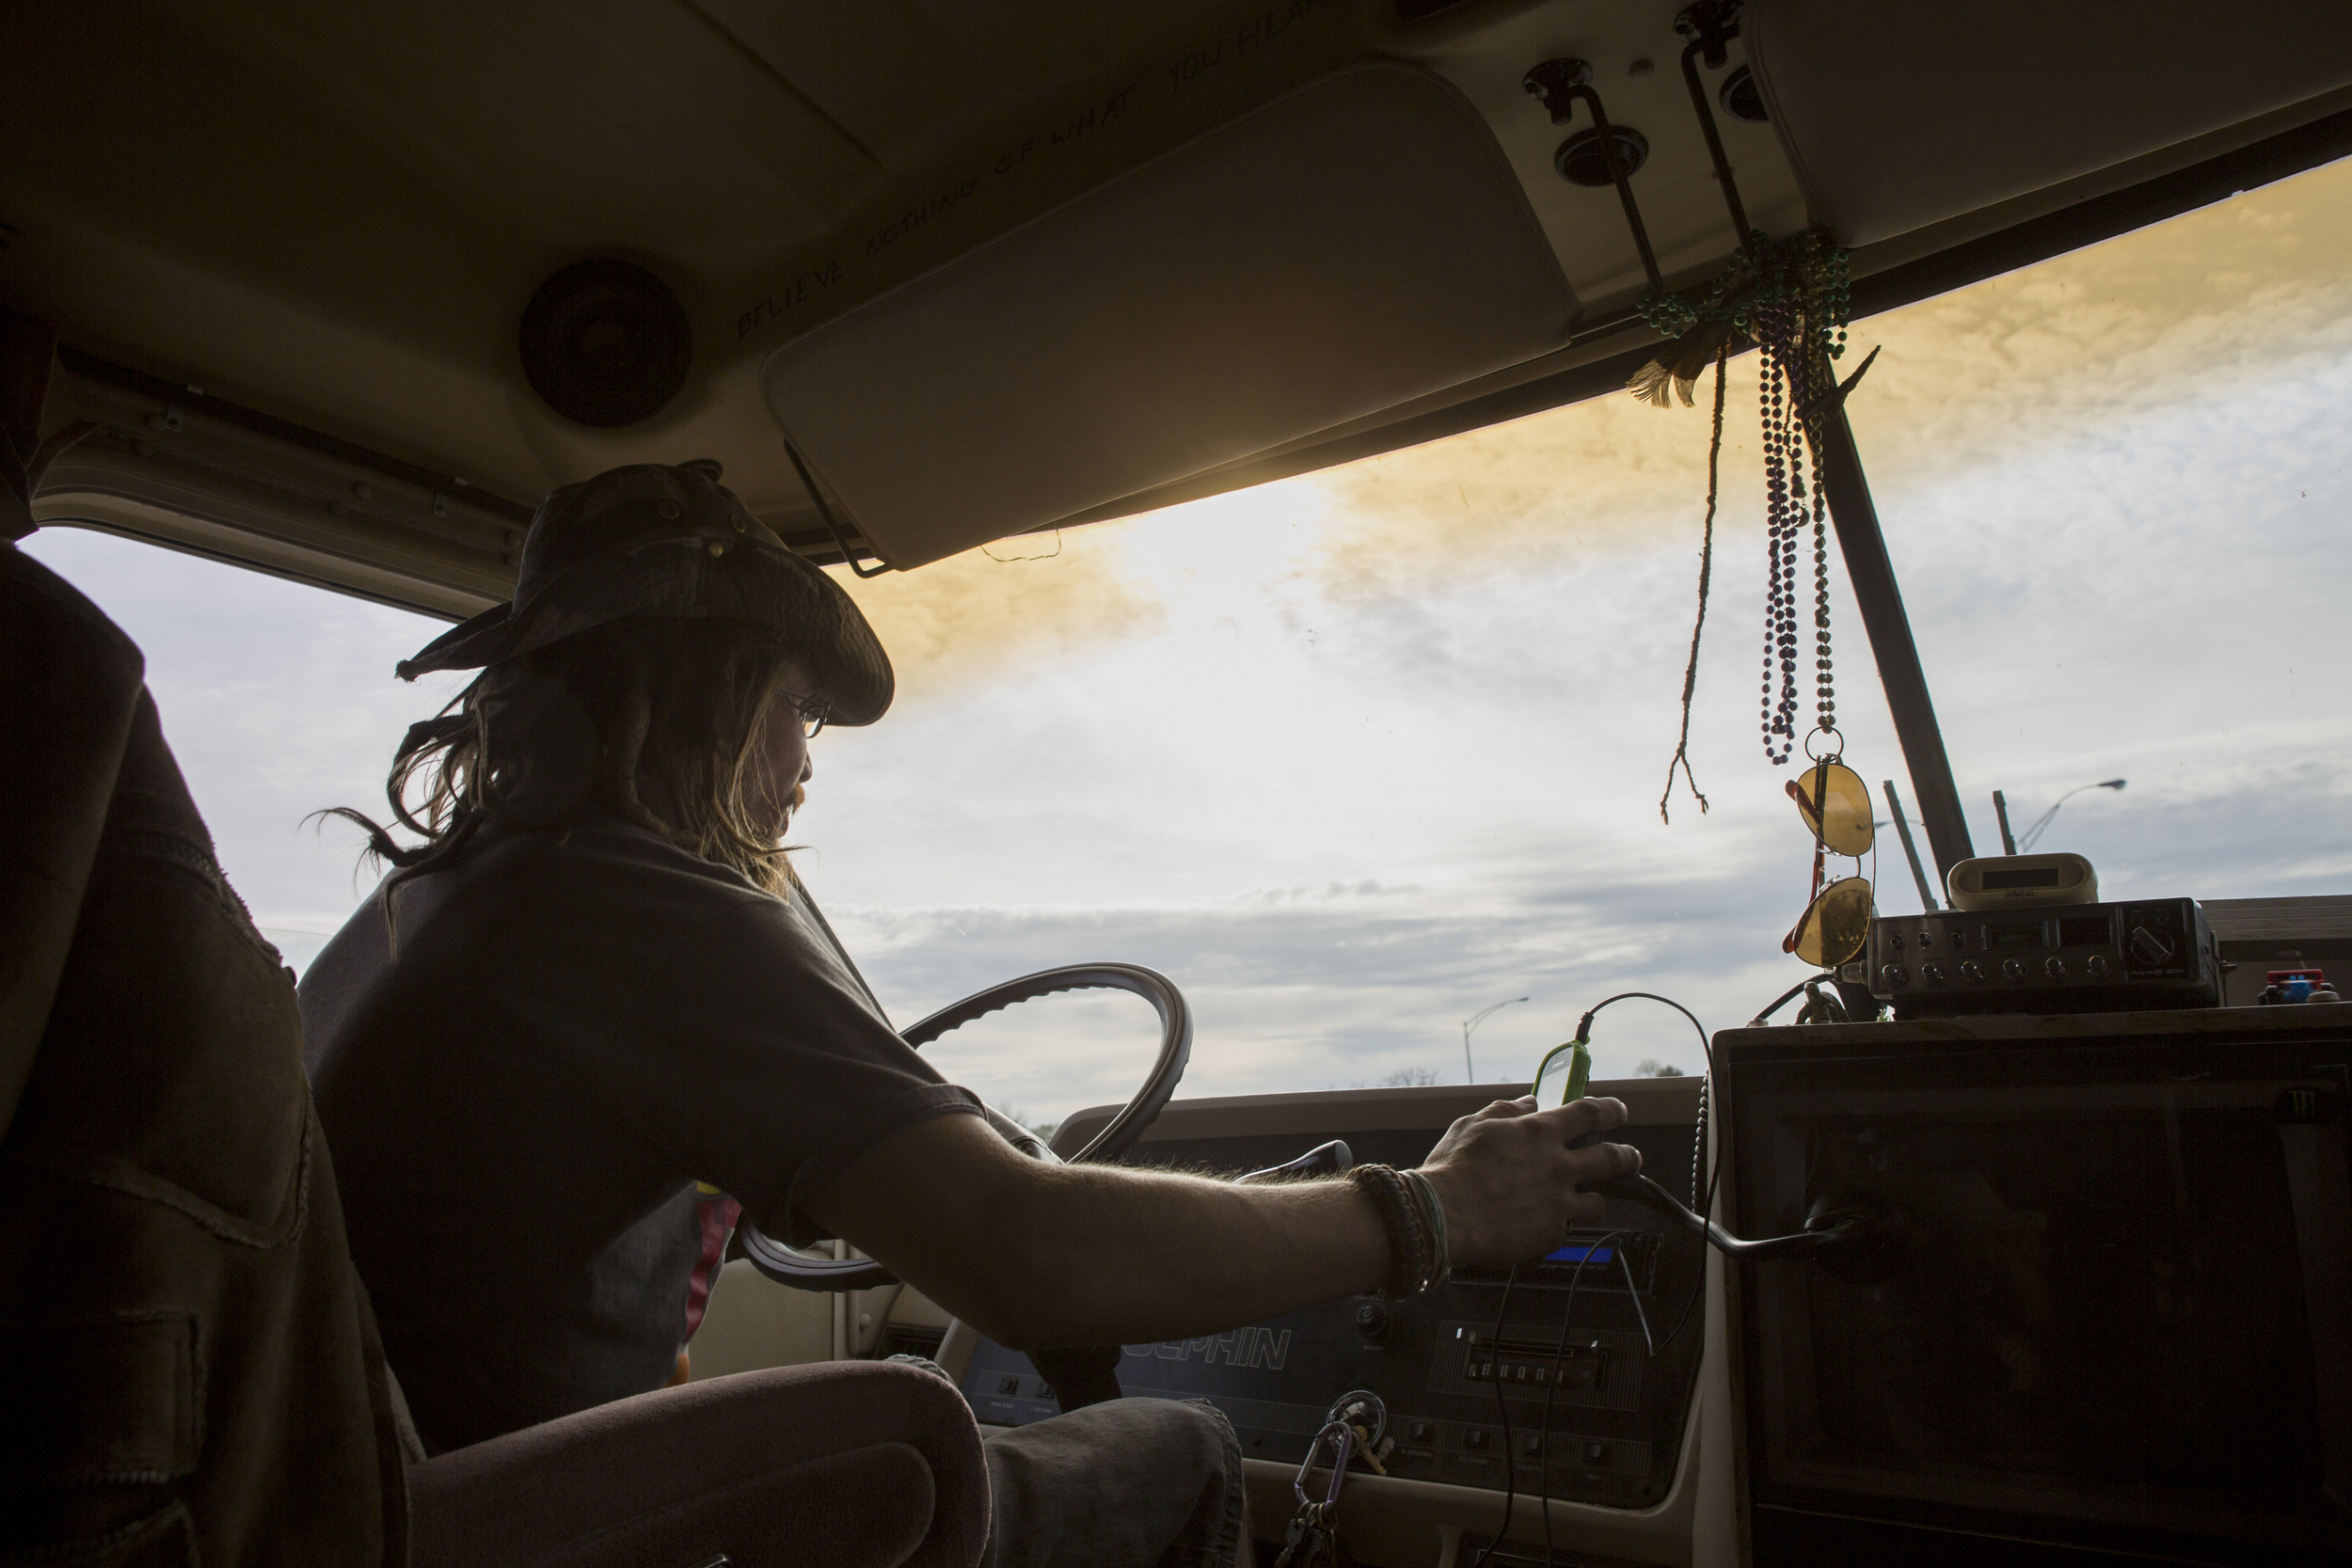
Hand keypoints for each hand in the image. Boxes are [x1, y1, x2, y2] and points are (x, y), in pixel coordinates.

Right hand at [1415, 1096, 1642, 1268]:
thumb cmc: (1453, 1169)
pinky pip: (1566, 1230)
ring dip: (1594, 1199)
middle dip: (1627, 1157)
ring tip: (1589, 1201)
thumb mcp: (1473, 1125)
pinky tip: (1543, 1225)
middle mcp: (1558, 1166)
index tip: (1619, 1111)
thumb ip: (1506, 1110)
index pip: (1590, 1113)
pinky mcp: (1552, 1234)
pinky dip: (1558, 1226)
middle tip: (1632, 1158)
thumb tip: (1528, 1102)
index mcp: (1540, 1133)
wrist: (1444, 1216)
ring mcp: (1559, 1202)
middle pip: (1612, 1159)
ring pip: (1598, 1202)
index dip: (1610, 1110)